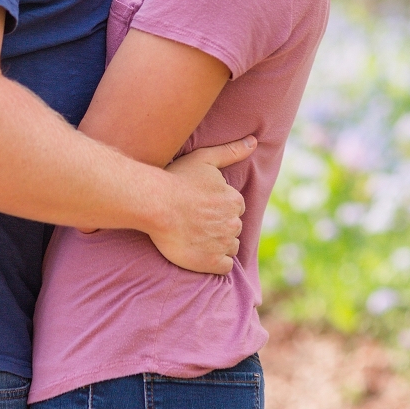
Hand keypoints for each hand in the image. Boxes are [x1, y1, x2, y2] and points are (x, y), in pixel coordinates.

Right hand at [148, 136, 255, 274]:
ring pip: (230, 247)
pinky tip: (200, 252)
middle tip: (196, 220)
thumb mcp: (205, 159)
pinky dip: (216, 262)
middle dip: (220, 225)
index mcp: (234, 200)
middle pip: (233, 227)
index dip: (220, 207)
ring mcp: (223, 244)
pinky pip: (224, 266)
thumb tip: (254, 141)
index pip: (236, 208)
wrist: (155, 205)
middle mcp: (233, 223)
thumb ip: (232, 151)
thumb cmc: (177, 179)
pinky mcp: (211, 262)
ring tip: (196, 236)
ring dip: (219, 243)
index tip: (202, 206)